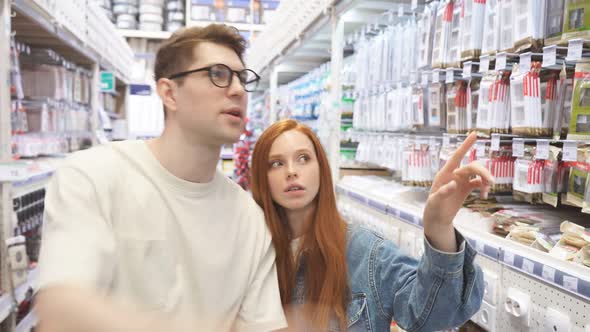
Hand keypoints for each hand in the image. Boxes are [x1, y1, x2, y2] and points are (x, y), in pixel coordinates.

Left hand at [423, 133, 493, 251]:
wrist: (437, 218)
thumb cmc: (433, 208)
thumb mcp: (434, 202)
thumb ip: (442, 193)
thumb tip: (453, 183)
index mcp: (444, 174)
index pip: (456, 157)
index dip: (465, 146)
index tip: (474, 134)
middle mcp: (454, 174)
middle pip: (472, 166)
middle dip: (483, 172)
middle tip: (491, 182)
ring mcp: (461, 180)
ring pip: (478, 173)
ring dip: (486, 179)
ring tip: (487, 190)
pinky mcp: (466, 188)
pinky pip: (479, 183)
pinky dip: (484, 187)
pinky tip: (484, 195)